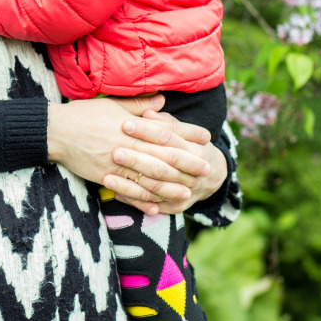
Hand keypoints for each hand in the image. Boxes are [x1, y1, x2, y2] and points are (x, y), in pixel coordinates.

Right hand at [47, 96, 225, 215]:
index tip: (206, 137)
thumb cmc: (83, 115)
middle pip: (163, 155)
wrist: (57, 131)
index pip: (166, 130)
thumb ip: (139, 105)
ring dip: (170, 186)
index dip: (188, 134)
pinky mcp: (106, 176)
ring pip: (149, 177)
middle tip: (206, 169)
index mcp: (132, 125)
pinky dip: (143, 200)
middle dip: (186, 163)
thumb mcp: (112, 104)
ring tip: (187, 192)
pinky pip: (128, 191)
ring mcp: (117, 162)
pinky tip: (156, 207)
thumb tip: (162, 100)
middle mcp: (128, 144)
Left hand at [102, 108, 226, 214]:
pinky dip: (133, 200)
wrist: (212, 177)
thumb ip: (166, 123)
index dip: (147, 131)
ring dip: (130, 184)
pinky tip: (114, 192)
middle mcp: (192, 174)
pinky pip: (151, 205)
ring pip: (154, 189)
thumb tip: (147, 113)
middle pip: (161, 167)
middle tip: (114, 153)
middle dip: (137, 160)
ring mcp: (184, 192)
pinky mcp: (176, 207)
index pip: (168, 138)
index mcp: (195, 150)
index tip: (125, 124)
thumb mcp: (186, 132)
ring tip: (107, 177)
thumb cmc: (191, 147)